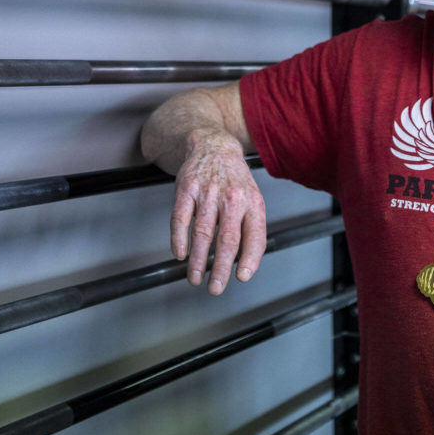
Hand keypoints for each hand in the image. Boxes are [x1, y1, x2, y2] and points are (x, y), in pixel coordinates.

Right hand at [171, 128, 266, 294]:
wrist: (213, 147)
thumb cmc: (234, 180)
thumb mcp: (252, 198)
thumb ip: (251, 228)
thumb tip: (247, 263)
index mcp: (252, 203)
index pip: (255, 236)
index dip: (250, 259)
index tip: (242, 277)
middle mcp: (232, 198)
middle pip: (227, 240)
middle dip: (221, 268)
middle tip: (216, 288)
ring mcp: (208, 193)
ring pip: (202, 233)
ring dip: (198, 260)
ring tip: (195, 278)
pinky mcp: (186, 190)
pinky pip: (180, 219)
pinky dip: (179, 239)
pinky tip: (179, 254)